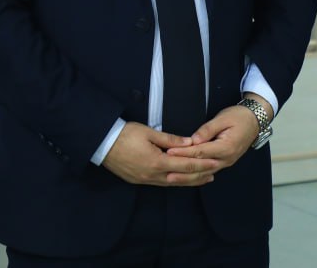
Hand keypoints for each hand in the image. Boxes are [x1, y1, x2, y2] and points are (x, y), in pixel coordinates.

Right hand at [101, 121, 219, 185]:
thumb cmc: (125, 134)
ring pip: (172, 183)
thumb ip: (170, 139)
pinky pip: (162, 183)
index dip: (202, 164)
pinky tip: (180, 179)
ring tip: (203, 178)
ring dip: (188, 181)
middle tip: (214, 173)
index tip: (215, 162)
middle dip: (199, 176)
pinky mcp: (139, 180)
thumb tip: (190, 143)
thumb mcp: (148, 132)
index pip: (186, 165)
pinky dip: (175, 181)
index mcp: (157, 162)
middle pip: (182, 178)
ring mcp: (145, 180)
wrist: (102, 143)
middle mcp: (153, 175)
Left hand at [165, 99, 265, 171]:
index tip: (169, 152)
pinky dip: (196, 174)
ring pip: (204, 172)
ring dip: (188, 176)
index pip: (200, 152)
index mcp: (226, 147)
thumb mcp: (223, 118)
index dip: (184, 152)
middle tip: (165, 170)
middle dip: (182, 169)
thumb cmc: (238, 117)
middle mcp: (226, 159)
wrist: (254, 122)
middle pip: (201, 166)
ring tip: (171, 177)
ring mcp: (226, 162)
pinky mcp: (224, 162)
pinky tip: (185, 177)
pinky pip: (208, 171)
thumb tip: (194, 139)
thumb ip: (208, 129)